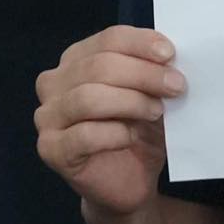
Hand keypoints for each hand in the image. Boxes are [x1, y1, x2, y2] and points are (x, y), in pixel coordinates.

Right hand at [35, 25, 185, 215]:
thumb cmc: (137, 132)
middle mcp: (54, 83)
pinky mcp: (51, 149)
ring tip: (156, 111)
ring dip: (130, 102)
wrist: (128, 183)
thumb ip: (153, 72)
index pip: (108, 39)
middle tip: (176, 85)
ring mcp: (47, 117)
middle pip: (99, 66)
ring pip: (88, 98)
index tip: (170, 54)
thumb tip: (170, 57)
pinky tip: (132, 136)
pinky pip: (83, 135)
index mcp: (76, 60)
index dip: (140, 43)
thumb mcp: (151, 95)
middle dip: (143, 74)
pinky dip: (115, 133)